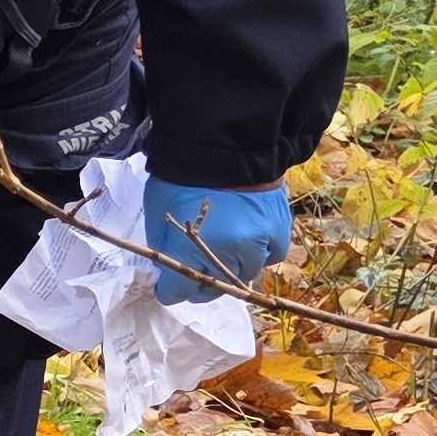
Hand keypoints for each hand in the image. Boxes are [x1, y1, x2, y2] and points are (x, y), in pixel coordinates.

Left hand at [141, 178, 290, 304]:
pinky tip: (245, 244)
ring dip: (229, 272)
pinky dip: (258, 255)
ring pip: (244, 277)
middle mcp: (228, 255)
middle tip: (190, 279)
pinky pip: (271, 257)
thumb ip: (163, 246)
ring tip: (218, 259)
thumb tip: (168, 268)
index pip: (178, 291)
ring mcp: (258, 245)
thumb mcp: (157, 211)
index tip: (165, 288)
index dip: (169, 291)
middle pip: (213, 289)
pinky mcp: (279, 231)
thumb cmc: (181, 174)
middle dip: (198, 286)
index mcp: (192, 251)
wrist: (225, 144)